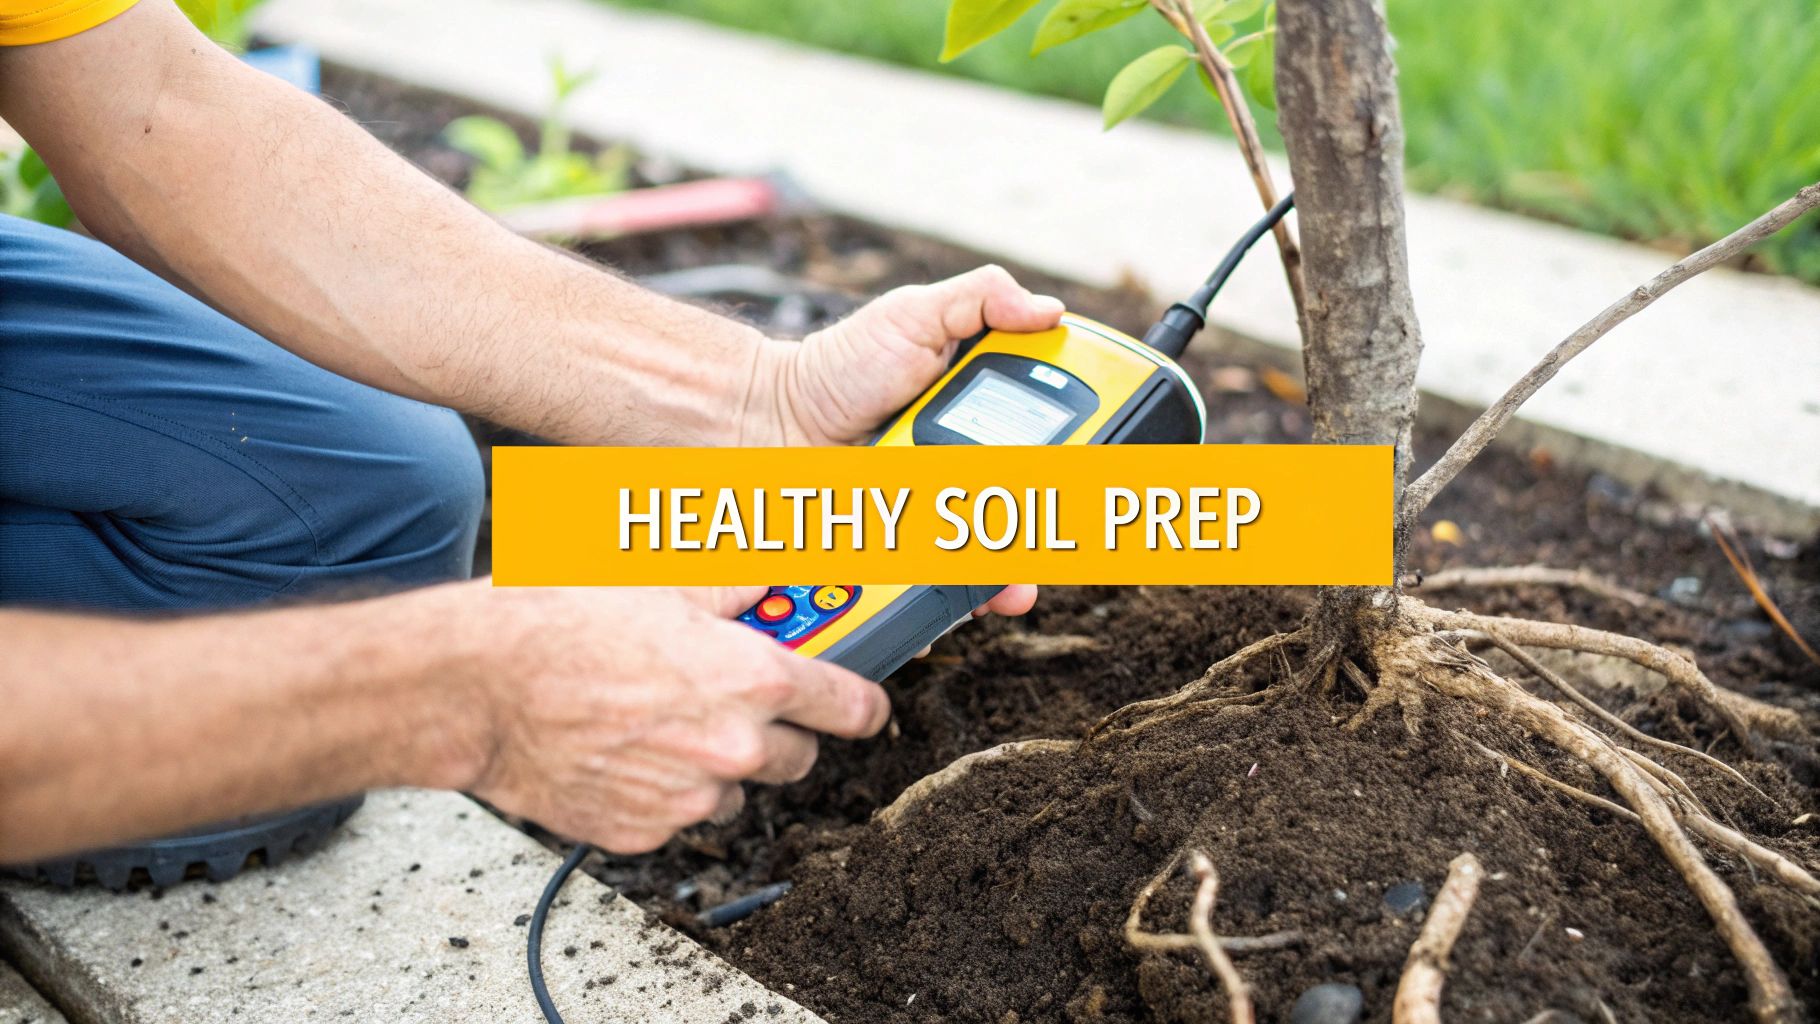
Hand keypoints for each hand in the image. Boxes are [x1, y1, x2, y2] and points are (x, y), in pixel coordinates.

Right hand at [456, 582, 887, 852]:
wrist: (476, 684)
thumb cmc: (559, 620)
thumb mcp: (662, 579)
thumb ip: (735, 586)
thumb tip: (774, 577)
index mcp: (753, 680)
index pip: (851, 706)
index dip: (863, 703)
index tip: (864, 706)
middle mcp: (734, 747)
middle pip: (799, 758)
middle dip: (779, 732)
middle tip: (735, 702)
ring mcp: (689, 797)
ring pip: (735, 791)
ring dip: (717, 765)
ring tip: (660, 721)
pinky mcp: (643, 830)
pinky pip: (677, 815)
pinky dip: (662, 790)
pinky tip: (623, 751)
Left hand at [747, 265, 1056, 620]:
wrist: (764, 421)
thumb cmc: (835, 366)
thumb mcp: (912, 314)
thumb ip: (981, 301)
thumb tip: (1050, 310)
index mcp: (983, 413)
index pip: (1050, 444)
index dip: (1078, 464)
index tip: (1094, 475)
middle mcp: (965, 469)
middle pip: (1025, 514)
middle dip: (1046, 537)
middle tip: (1050, 543)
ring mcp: (932, 515)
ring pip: (985, 560)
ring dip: (1004, 578)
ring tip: (1009, 586)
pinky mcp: (897, 553)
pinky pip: (930, 587)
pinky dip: (945, 604)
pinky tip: (954, 605)